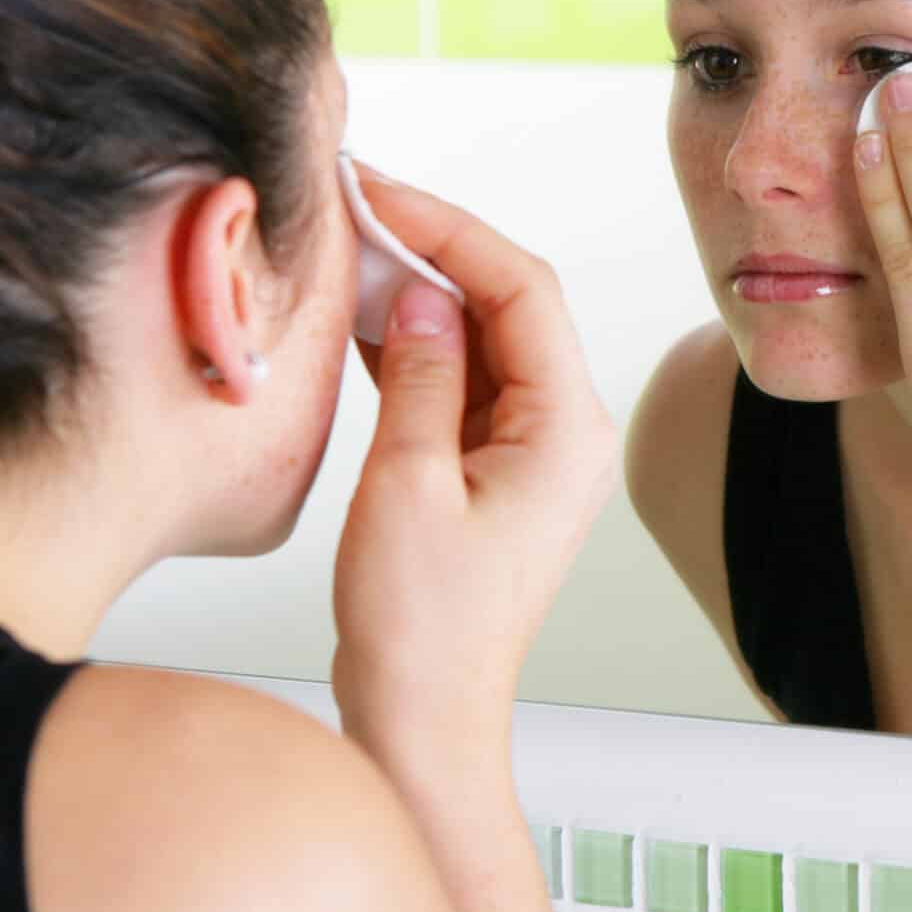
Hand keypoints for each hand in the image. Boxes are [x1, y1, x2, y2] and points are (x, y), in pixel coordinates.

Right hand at [332, 169, 616, 765]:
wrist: (423, 720)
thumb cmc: (421, 629)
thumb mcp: (406, 485)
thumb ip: (421, 377)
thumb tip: (423, 295)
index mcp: (565, 431)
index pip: (520, 288)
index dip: (448, 228)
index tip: (380, 191)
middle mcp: (563, 433)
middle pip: (505, 304)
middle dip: (432, 250)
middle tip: (356, 206)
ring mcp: (529, 452)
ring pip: (479, 339)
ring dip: (417, 294)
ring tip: (347, 249)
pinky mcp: (489, 471)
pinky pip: (457, 382)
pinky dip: (411, 346)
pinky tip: (359, 318)